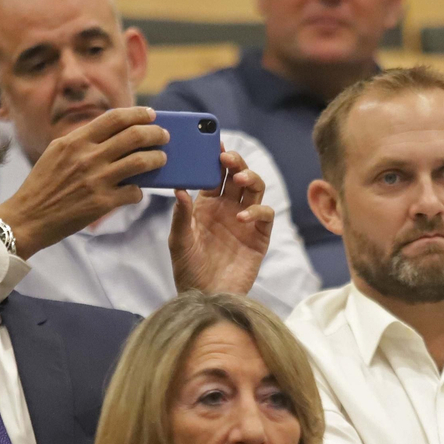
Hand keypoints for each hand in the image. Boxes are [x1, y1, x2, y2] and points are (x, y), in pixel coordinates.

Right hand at [0, 107, 167, 257]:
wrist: (27, 218)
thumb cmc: (43, 185)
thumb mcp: (56, 153)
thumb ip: (82, 140)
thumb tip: (115, 134)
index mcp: (75, 141)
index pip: (115, 118)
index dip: (138, 114)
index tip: (151, 115)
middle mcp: (87, 157)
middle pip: (134, 136)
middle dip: (156, 134)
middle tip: (164, 136)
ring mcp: (96, 180)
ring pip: (141, 162)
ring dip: (157, 159)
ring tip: (161, 159)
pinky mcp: (102, 203)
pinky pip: (134, 192)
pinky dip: (139, 191)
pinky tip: (136, 191)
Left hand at [168, 147, 273, 295]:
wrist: (205, 298)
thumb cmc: (188, 270)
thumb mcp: (179, 241)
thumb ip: (180, 215)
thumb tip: (178, 189)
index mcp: (208, 204)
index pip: (215, 174)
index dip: (216, 159)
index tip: (214, 144)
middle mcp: (228, 208)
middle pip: (238, 175)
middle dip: (235, 162)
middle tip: (227, 157)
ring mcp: (245, 221)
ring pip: (255, 189)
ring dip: (250, 178)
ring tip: (239, 179)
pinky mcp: (259, 237)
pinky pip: (266, 216)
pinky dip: (257, 211)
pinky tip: (241, 217)